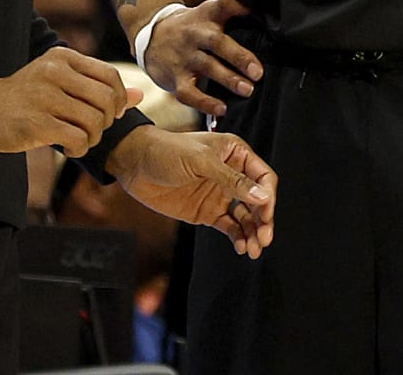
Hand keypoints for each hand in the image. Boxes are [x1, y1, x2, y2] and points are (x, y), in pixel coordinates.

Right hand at [0, 48, 142, 158]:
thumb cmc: (26, 96)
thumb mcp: (61, 82)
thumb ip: (98, 86)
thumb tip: (140, 95)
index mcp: (63, 57)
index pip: (110, 77)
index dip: (118, 100)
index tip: (109, 114)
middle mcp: (55, 71)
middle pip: (105, 100)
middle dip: (106, 122)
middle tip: (92, 130)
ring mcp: (44, 96)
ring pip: (93, 121)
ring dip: (92, 138)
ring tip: (79, 140)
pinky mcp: (36, 122)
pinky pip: (77, 138)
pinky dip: (79, 148)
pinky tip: (67, 147)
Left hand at [108, 127, 276, 257]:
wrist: (135, 165)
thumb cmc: (167, 152)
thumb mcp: (201, 161)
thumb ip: (232, 180)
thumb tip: (262, 196)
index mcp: (235, 154)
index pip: (263, 177)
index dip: (268, 197)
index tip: (266, 215)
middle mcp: (232, 175)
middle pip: (258, 200)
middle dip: (264, 220)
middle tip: (264, 238)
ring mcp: (220, 195)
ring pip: (246, 217)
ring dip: (253, 232)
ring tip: (254, 250)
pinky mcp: (208, 212)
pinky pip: (229, 227)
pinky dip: (238, 237)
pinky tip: (241, 247)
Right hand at [142, 0, 262, 116]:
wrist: (150, 37)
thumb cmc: (191, 27)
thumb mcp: (208, 13)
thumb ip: (233, 13)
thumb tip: (267, 15)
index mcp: (206, 16)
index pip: (221, 6)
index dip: (235, 4)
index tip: (251, 7)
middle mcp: (195, 34)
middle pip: (216, 42)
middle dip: (238, 56)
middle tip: (258, 72)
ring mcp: (184, 56)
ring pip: (206, 67)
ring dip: (228, 79)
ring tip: (247, 90)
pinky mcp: (175, 77)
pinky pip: (189, 92)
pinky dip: (205, 102)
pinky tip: (222, 109)